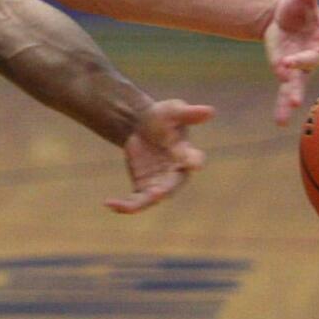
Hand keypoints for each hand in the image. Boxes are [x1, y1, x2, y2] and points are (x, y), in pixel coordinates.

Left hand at [104, 99, 213, 213]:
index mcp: (187, 154)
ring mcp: (159, 183)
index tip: (195, 164)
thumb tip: (210, 111)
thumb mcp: (173, 110)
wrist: (141, 125)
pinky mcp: (143, 187)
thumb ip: (189, 113)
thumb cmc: (163, 117)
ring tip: (123, 207)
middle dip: (163, 191)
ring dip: (139, 204)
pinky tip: (109, 203)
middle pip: (171, 186)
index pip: (194, 160)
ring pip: (151, 199)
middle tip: (156, 194)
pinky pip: (135, 201)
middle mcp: (176, 173)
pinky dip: (124, 205)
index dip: (193, 161)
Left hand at [263, 0, 318, 125]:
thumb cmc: (299, 8)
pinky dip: (282, 105)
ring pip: (300, 82)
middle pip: (312, 62)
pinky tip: (281, 122)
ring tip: (290, 109)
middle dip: (303, 64)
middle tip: (290, 66)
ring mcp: (302, 66)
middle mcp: (316, 55)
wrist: (284, 19)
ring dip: (293, 94)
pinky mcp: (287, 73)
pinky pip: (285, 91)